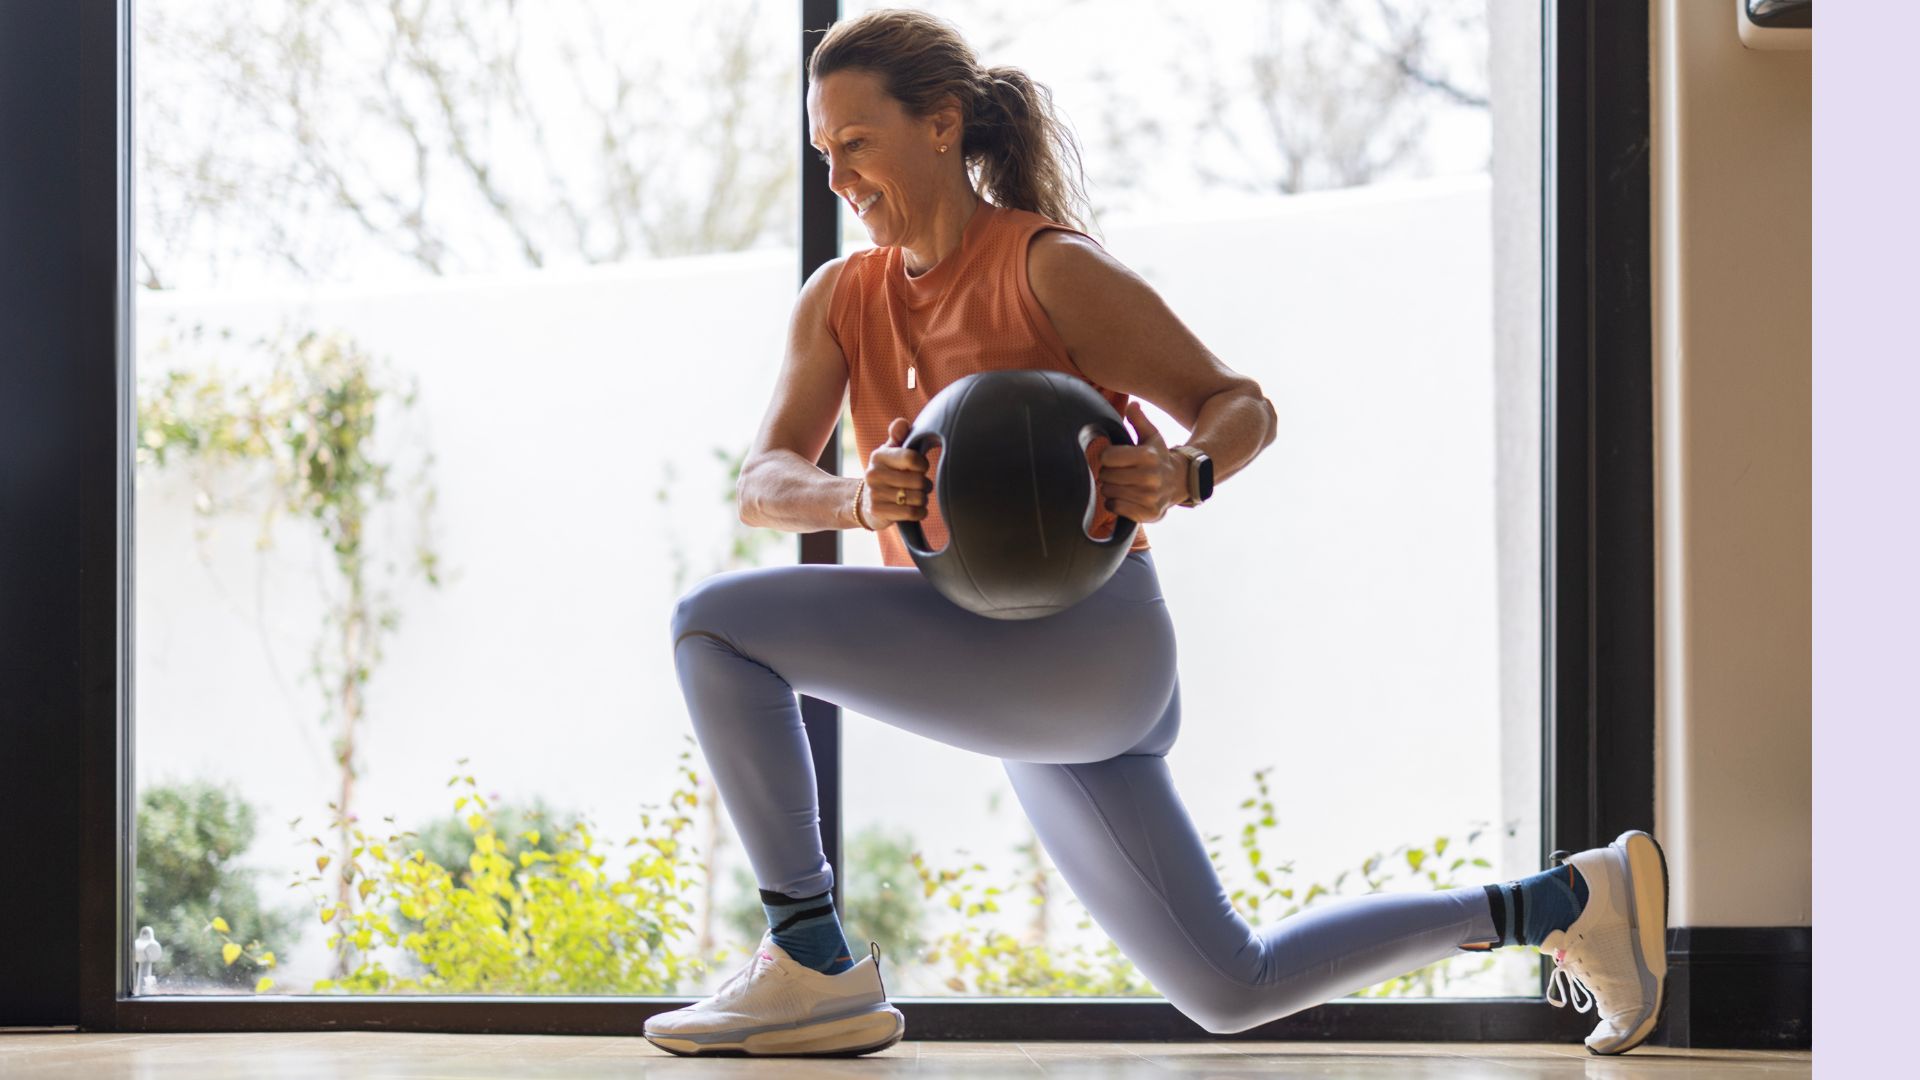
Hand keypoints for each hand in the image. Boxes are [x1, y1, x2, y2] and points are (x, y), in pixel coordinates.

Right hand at [862, 417, 931, 529]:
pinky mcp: (878, 511)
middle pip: (917, 480)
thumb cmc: (887, 472)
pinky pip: (911, 513)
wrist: (864, 500)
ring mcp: (874, 494)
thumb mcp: (890, 452)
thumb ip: (898, 436)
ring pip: (917, 498)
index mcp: (879, 456)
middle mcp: (873, 473)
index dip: (923, 465)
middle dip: (925, 484)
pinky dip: (920, 512)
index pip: (912, 458)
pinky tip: (916, 509)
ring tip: (917, 496)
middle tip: (921, 485)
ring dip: (923, 499)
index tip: (921, 468)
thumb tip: (901, 422)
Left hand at [1097, 402, 1184, 524]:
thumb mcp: (1152, 436)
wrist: (1180, 481)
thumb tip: (1132, 406)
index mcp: (1148, 456)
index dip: (1107, 457)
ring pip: (1109, 492)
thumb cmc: (1158, 457)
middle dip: (1108, 473)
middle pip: (1106, 475)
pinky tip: (1124, 497)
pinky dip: (1114, 503)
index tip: (1114, 458)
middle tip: (1118, 472)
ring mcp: (1150, 497)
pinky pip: (1115, 507)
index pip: (1107, 457)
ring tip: (1122, 484)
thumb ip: (1139, 420)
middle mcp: (1150, 477)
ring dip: (1111, 488)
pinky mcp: (1148, 513)